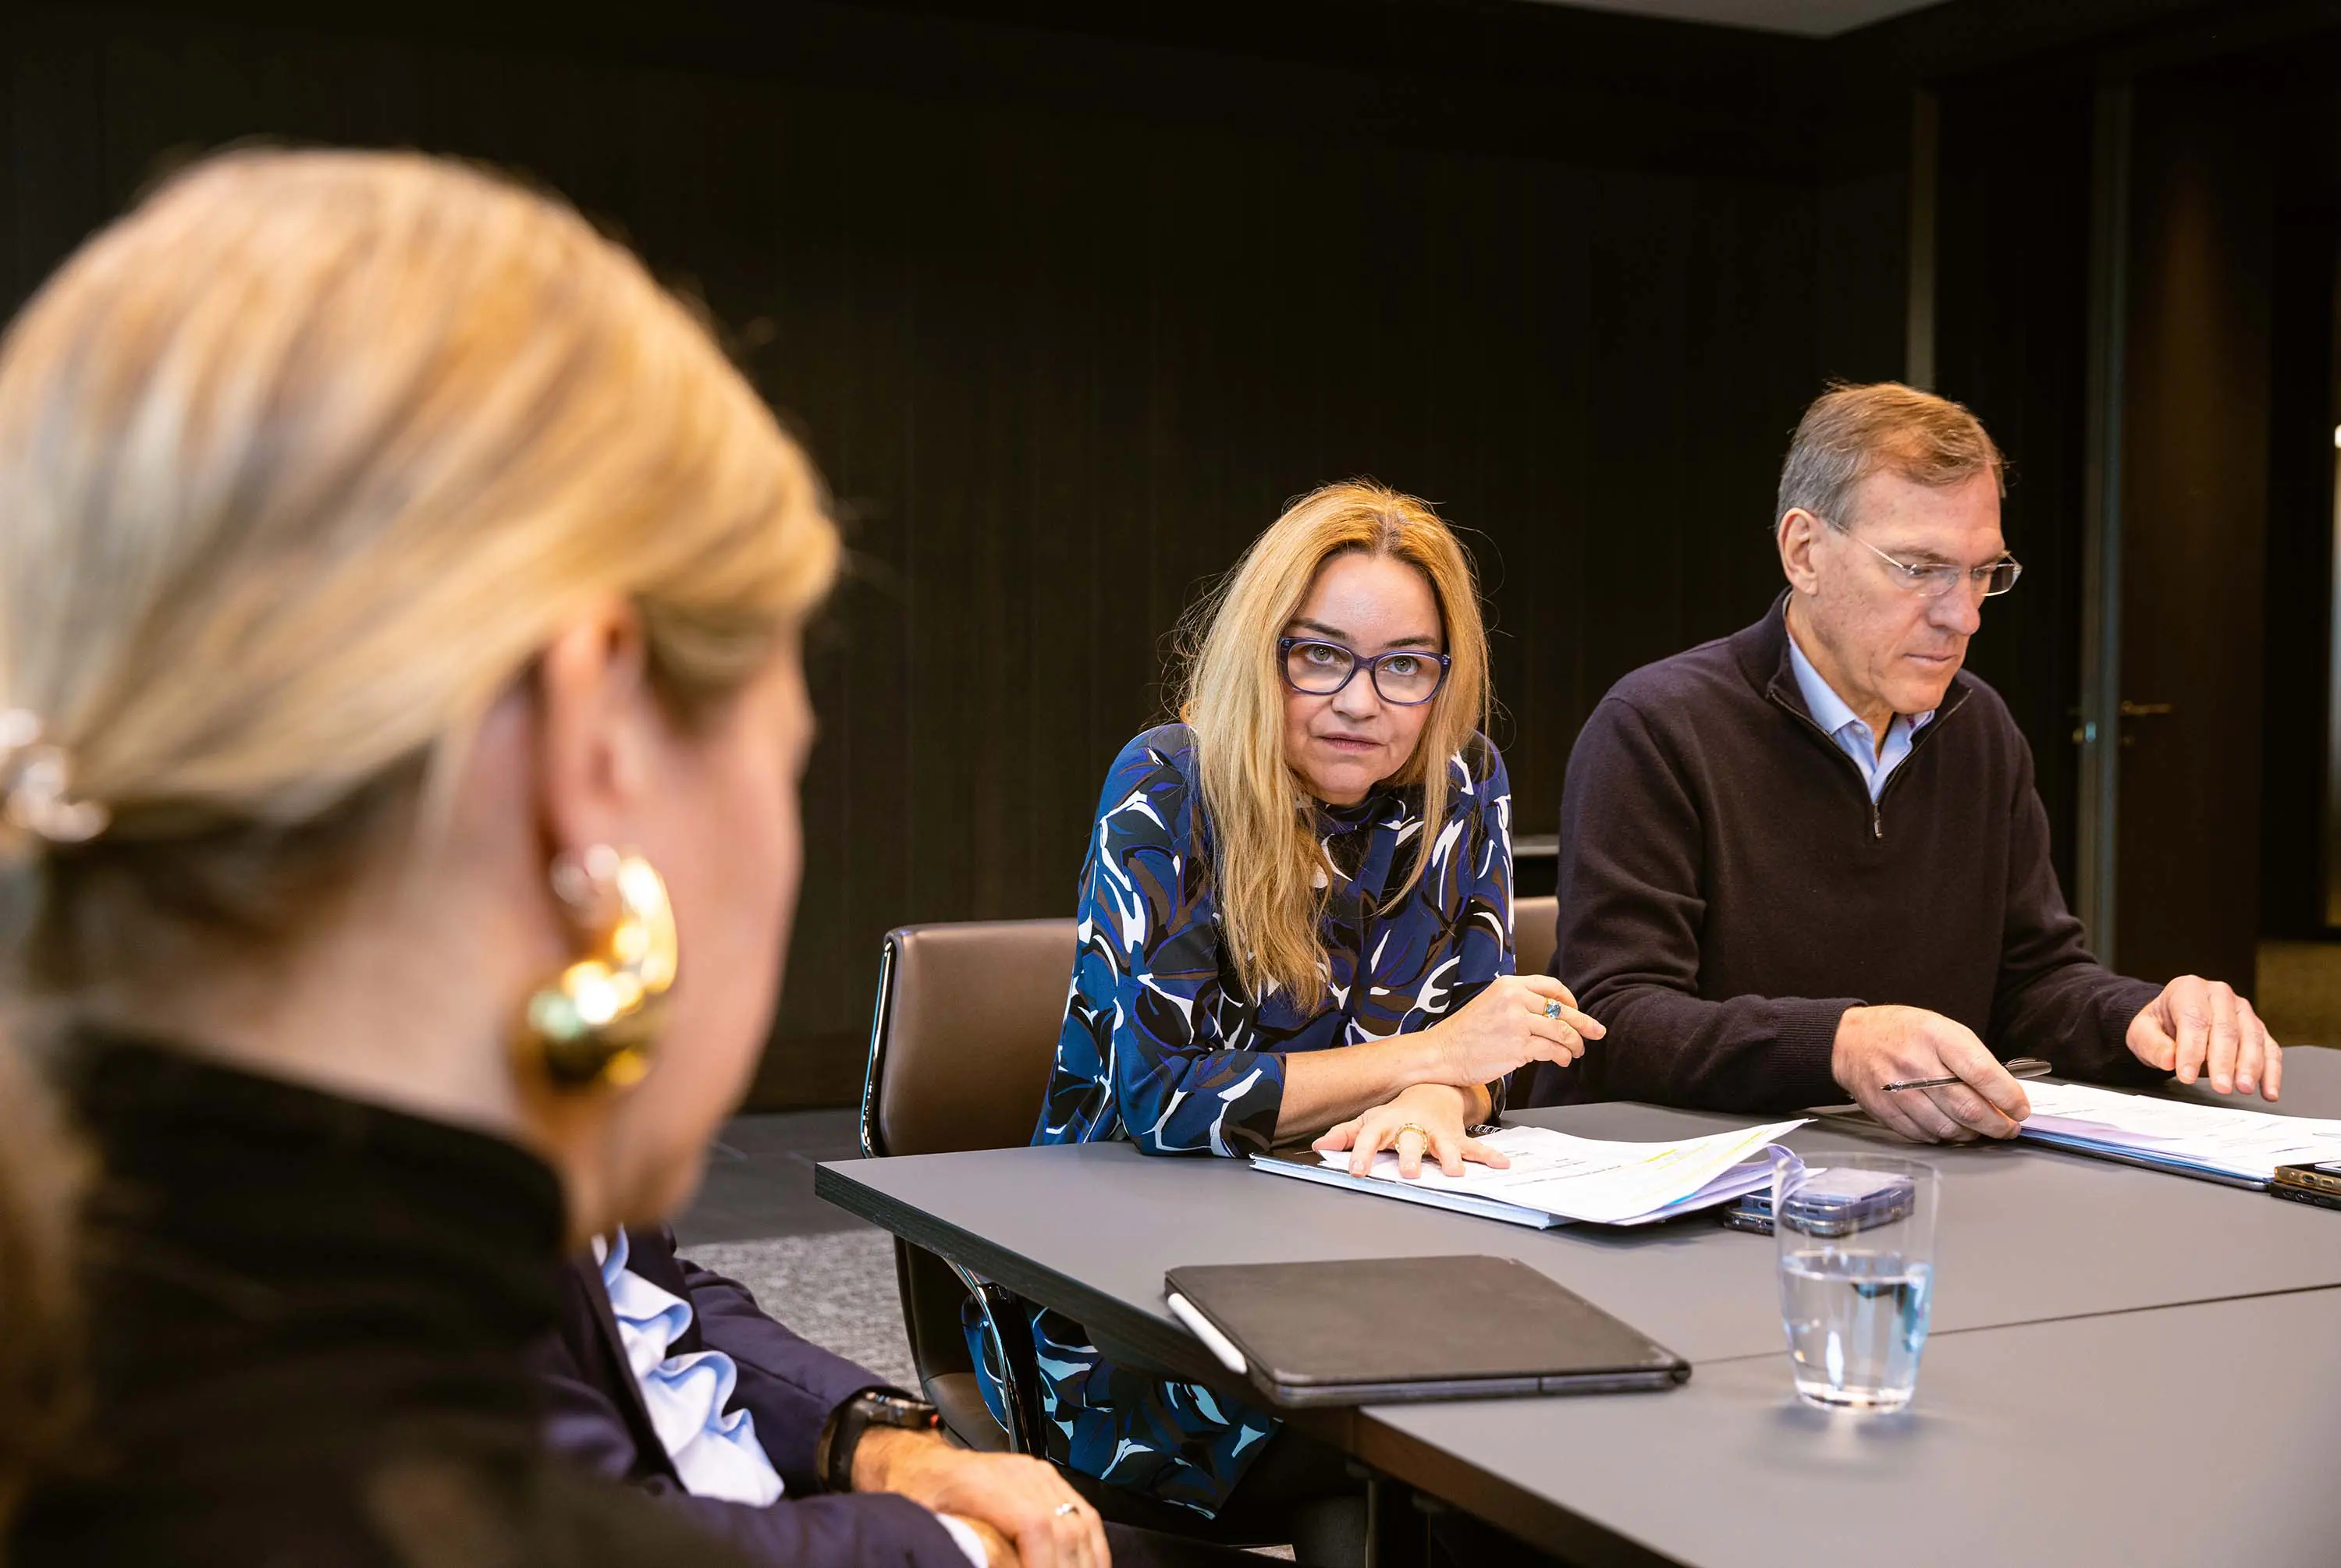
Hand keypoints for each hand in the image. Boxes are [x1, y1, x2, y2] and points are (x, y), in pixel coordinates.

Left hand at [855, 1429, 1103, 1567]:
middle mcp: (1020, 1474)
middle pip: (1065, 1528)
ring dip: (1087, 1561)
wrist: (920, 1462)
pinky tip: (1090, 1566)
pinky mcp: (1048, 1481)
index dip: (1047, 1564)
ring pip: (1082, 1523)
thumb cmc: (916, 1494)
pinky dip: (1091, 1547)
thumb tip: (983, 1564)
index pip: (1035, 1525)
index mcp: (985, 1483)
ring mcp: (1038, 1475)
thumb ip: (960, 1547)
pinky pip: (1084, 1515)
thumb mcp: (926, 1525)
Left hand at [1314, 1082, 1508, 1179]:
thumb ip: (1347, 1135)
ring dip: (1449, 1157)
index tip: (1356, 1171)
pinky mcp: (1458, 1138)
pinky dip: (1489, 1156)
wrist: (1433, 1091)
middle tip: (1409, 1172)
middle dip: (1410, 1155)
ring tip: (1454, 1171)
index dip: (1362, 1153)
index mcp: (1388, 1123)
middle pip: (1411, 1140)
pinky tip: (1502, 1164)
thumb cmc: (1398, 1112)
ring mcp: (1438, 1133)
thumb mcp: (1370, 1120)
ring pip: (1444, 1144)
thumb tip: (1321, 1145)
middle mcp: (1414, 1127)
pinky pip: (1475, 1149)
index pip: (1371, 1136)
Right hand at [1423, 973, 1604, 1085]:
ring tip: (1577, 1051)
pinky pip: (1553, 1050)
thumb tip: (1552, 1013)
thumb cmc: (1464, 1034)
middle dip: (1584, 1023)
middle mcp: (1514, 999)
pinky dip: (1562, 1056)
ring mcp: (1517, 1023)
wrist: (1441, 1053)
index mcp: (1508, 985)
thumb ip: (1518, 1003)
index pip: (1550, 986)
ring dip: (1575, 1043)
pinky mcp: (1519, 1046)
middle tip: (1597, 1031)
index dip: (1569, 999)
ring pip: (1562, 1031)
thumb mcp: (1490, 1004)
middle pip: (1562, 1010)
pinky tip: (1562, 1060)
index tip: (1576, 1010)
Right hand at [1832, 1005, 2029, 1143]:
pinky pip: (1925, 1135)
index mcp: (1936, 1037)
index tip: (2020, 1109)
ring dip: (1971, 1133)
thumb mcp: (1942, 1028)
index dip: (2007, 1096)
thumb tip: (2004, 1093)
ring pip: (1948, 1127)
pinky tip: (1948, 1125)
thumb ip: (1972, 1058)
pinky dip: (1943, 1136)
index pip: (1981, 1072)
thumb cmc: (1903, 1033)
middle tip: (2008, 1128)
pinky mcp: (1885, 1110)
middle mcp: (1915, 1063)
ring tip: (1978, 1128)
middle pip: (1967, 1107)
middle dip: (1997, 1124)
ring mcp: (1897, 1090)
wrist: (1851, 1041)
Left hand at [2127, 976, 2281, 1100]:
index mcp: (2189, 989)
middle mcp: (2219, 995)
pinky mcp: (2258, 1028)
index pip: (2194, 1019)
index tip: (2186, 1076)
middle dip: (2224, 1061)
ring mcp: (2242, 1010)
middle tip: (2221, 1086)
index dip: (2191, 1049)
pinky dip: (2271, 1072)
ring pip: (2252, 1037)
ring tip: (2244, 1088)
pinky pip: (2270, 1049)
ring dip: (2251, 1066)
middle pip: (2226, 1029)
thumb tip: (2170, 1059)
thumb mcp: (2142, 1032)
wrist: (2173, 1021)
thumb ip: (2152, 1044)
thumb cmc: (2159, 1025)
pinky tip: (2268, 1091)